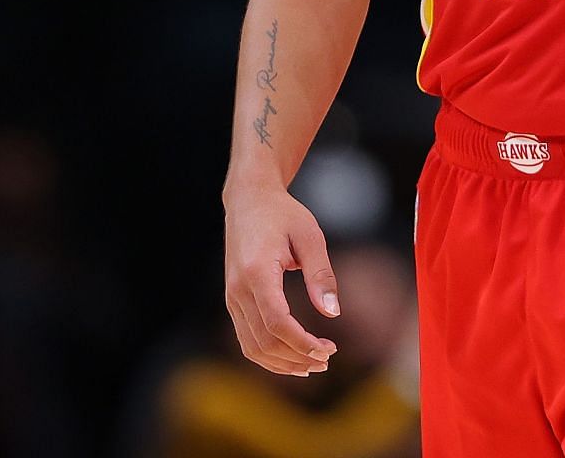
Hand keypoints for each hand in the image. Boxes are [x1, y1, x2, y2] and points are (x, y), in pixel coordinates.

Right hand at [223, 179, 340, 375]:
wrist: (249, 199)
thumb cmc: (283, 214)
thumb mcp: (310, 236)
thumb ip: (321, 274)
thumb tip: (333, 313)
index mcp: (257, 272)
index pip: (278, 323)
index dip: (303, 343)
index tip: (328, 350)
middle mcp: (238, 289)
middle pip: (265, 341)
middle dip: (297, 357)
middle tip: (327, 358)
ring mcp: (232, 297)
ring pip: (252, 347)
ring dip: (283, 363)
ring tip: (313, 364)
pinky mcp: (233, 301)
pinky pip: (247, 339)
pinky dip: (268, 356)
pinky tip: (292, 357)